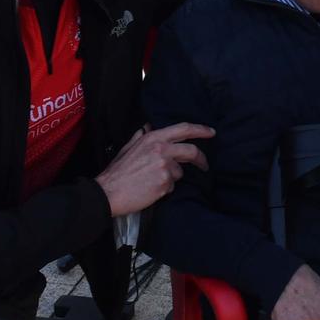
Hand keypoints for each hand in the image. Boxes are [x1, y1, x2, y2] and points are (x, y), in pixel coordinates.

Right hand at [93, 122, 211, 216]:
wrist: (108, 192)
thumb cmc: (117, 172)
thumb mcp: (127, 147)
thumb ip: (140, 137)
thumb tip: (147, 127)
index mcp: (153, 138)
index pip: (183, 129)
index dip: (200, 129)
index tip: (211, 132)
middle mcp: (161, 149)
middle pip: (191, 151)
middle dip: (201, 159)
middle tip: (204, 165)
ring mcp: (165, 166)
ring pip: (180, 172)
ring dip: (172, 178)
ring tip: (153, 181)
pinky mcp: (165, 183)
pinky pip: (172, 186)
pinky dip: (165, 188)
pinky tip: (150, 189)